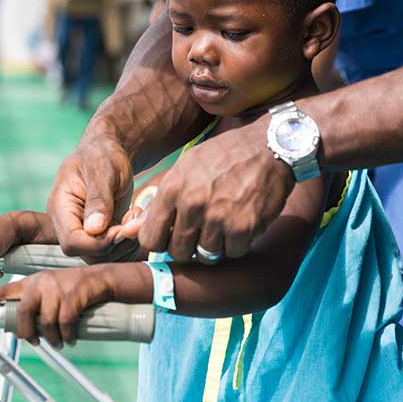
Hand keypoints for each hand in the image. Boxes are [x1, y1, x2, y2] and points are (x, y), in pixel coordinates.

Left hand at [0, 264, 144, 347]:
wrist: (99, 278)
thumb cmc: (73, 289)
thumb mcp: (49, 289)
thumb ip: (35, 302)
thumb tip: (20, 327)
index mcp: (32, 282)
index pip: (4, 290)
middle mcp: (40, 283)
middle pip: (23, 313)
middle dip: (26, 333)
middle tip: (33, 341)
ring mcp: (57, 288)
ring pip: (45, 322)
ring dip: (51, 338)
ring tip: (57, 343)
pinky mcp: (73, 295)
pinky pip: (64, 323)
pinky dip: (66, 336)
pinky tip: (69, 340)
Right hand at [46, 128, 133, 257]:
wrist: (109, 151)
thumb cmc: (102, 154)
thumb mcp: (103, 170)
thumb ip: (98, 199)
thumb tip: (94, 229)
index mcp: (60, 207)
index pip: (71, 241)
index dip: (98, 243)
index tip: (121, 228)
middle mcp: (68, 223)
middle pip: (86, 254)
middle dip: (115, 244)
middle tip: (133, 220)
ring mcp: (83, 231)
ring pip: (101, 258)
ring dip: (125, 244)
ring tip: (134, 216)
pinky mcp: (98, 235)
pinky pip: (113, 252)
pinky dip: (129, 243)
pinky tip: (133, 220)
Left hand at [138, 120, 295, 260]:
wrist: (269, 146)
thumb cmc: (223, 156)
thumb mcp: (184, 168)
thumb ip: (160, 201)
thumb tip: (133, 229)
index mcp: (172, 189)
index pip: (150, 238)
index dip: (159, 242)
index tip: (169, 238)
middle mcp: (193, 205)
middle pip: (177, 252)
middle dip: (186, 247)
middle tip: (200, 232)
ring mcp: (219, 218)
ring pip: (205, 255)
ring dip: (213, 246)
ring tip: (221, 225)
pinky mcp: (244, 227)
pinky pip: (232, 253)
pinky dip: (236, 244)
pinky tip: (240, 223)